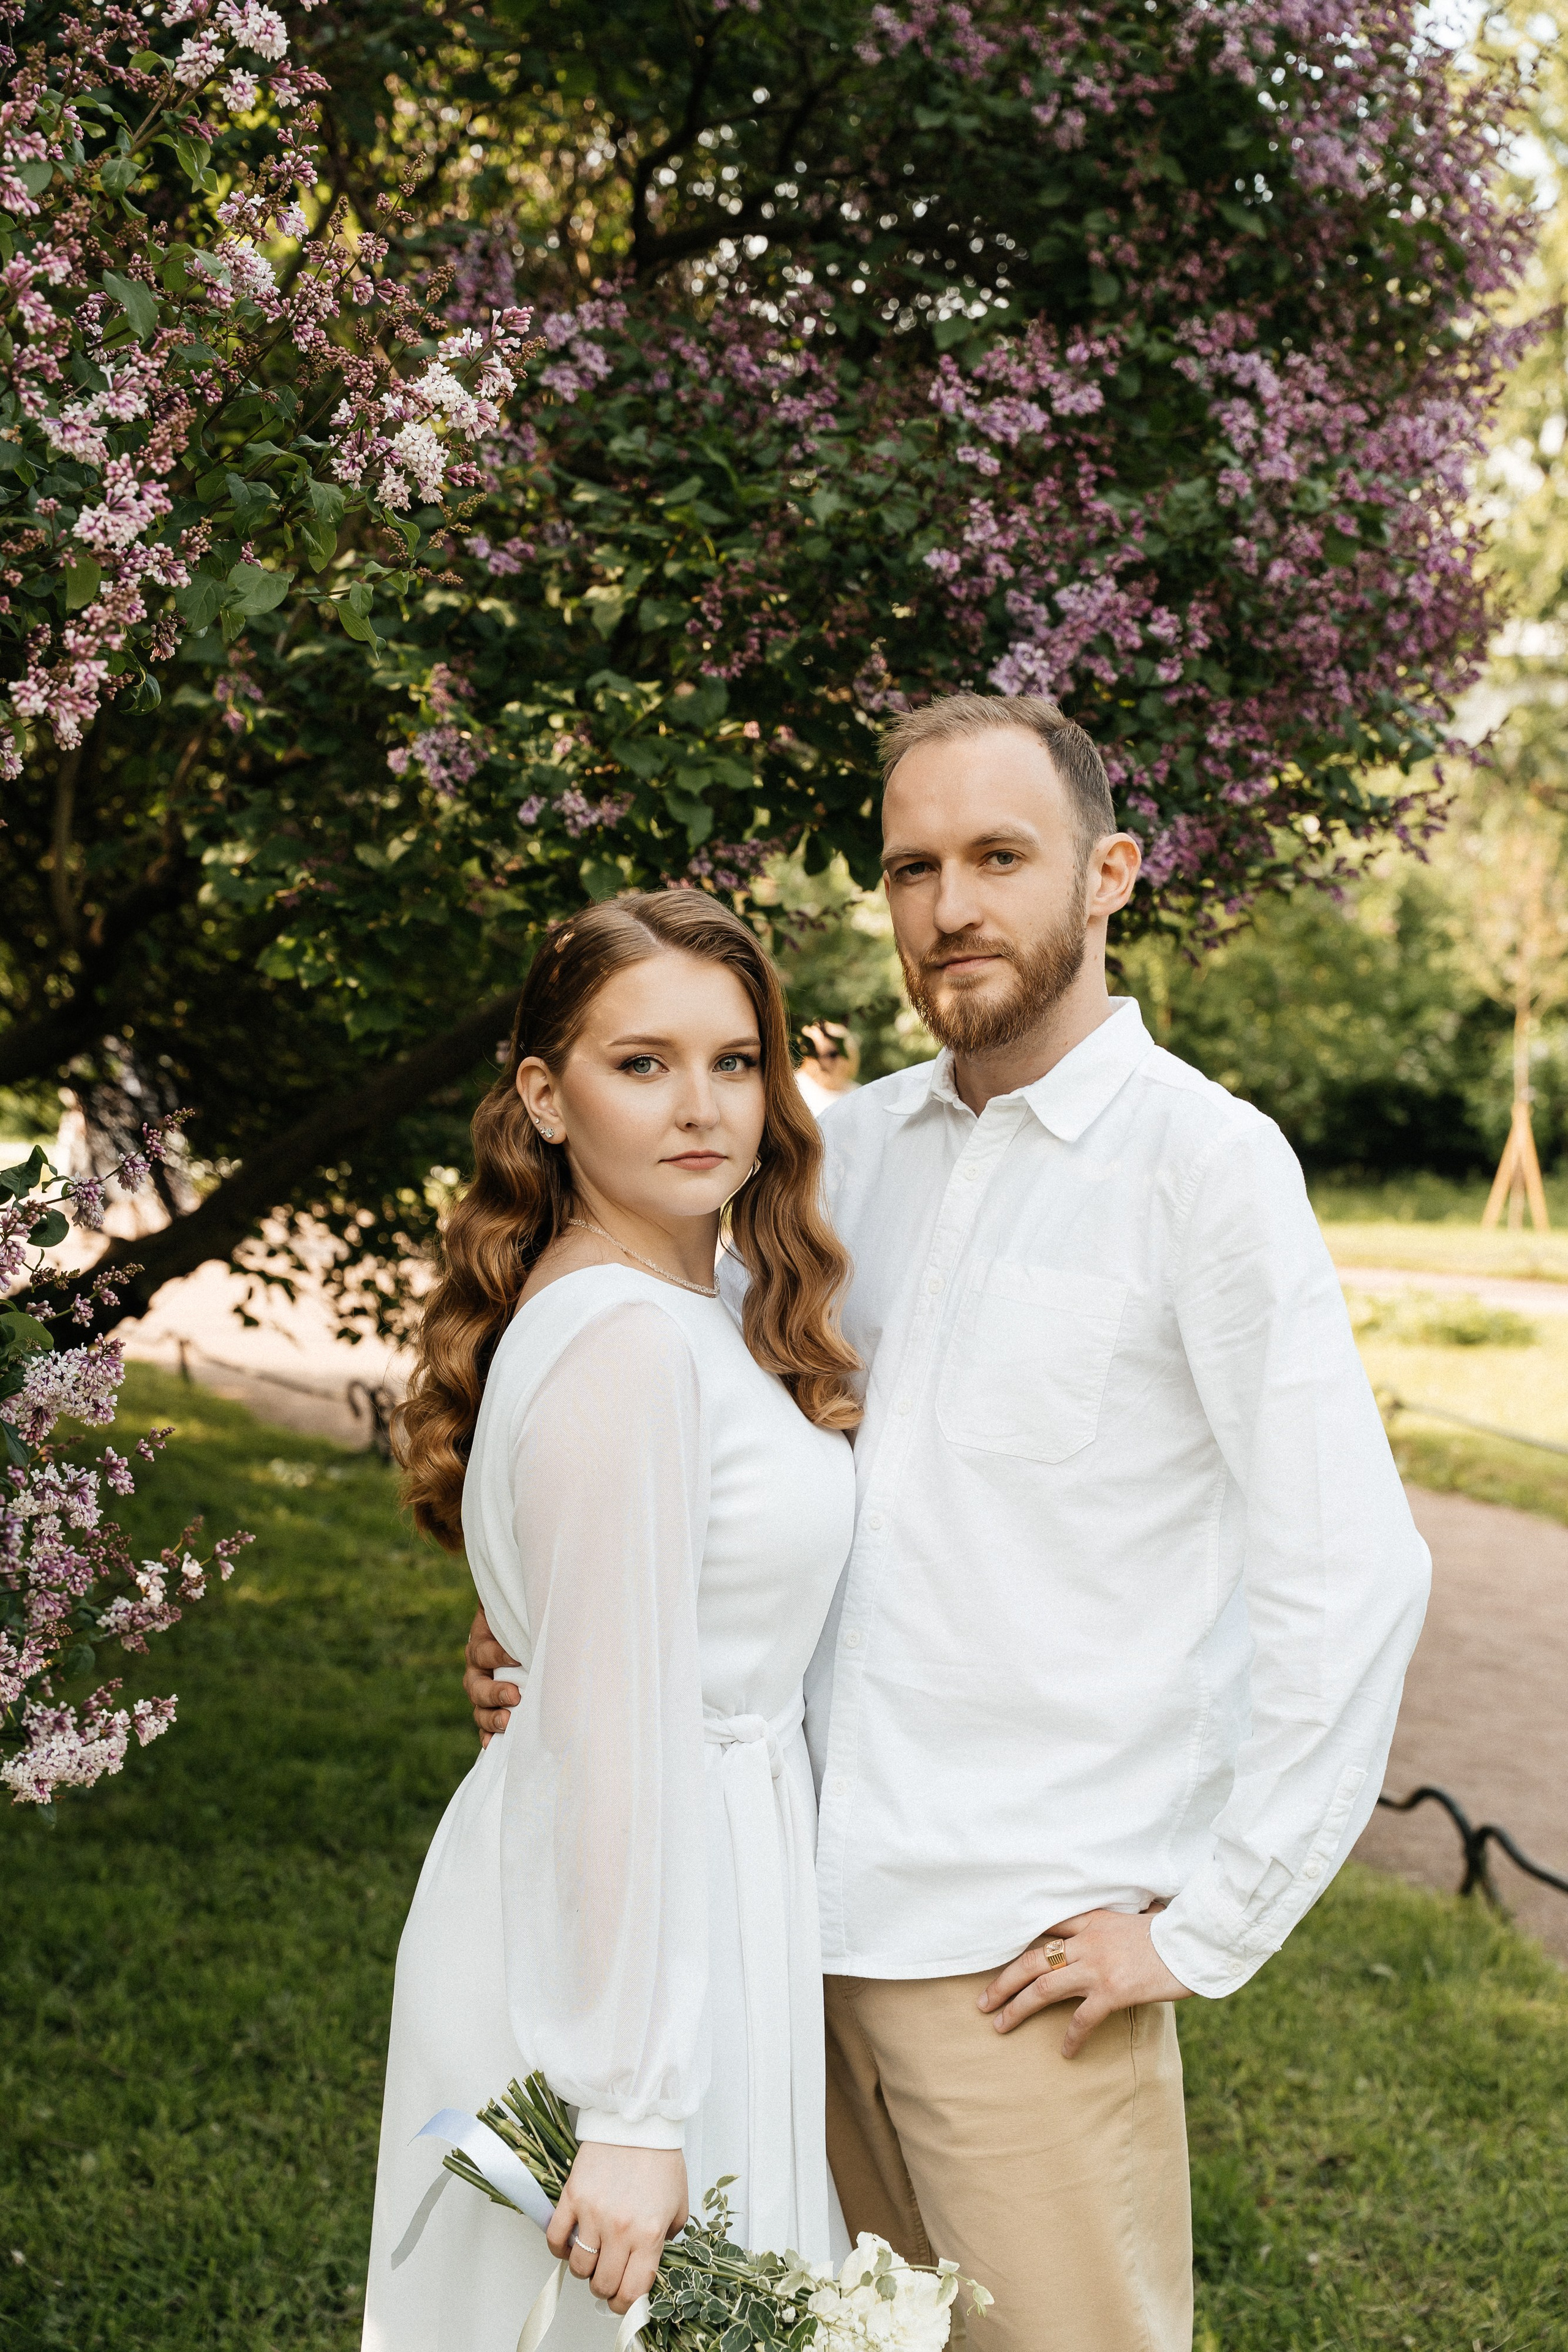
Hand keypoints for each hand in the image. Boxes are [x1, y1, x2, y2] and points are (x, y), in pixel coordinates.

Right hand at [464, 1604, 520, 1746]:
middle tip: (514, 1696)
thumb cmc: (525, 1616)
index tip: (517, 1657)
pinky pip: (484, 1724)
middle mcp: (478, 1667)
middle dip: (494, 1692)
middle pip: (477, 1684)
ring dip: (491, 1717)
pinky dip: (488, 1734)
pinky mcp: (491, 1706)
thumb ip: (524, 1604)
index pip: (483, 1650)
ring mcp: (482, 1688)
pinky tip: (493, 1744)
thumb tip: (545, 1589)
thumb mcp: (520, 1608)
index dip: (497, 1654)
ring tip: (507, 1722)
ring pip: (479, 1707)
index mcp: (482, 1640)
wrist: (520, 1628)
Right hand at [546, 2142, 688, 2315]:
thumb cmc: (660, 2159)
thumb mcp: (678, 2205)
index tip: (623, 2301)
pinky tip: (570, 2243)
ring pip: (579, 2266)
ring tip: (593, 2255)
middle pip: (603, 2284)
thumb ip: (666, 2239)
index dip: (625, 2305)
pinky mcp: (572, 2196)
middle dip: (606, 2287)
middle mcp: (620, 2229)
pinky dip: (559, 2248)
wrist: (640, 2121)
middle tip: (609, 2276)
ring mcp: (593, 2213)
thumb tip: (648, 2262)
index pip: (632, 2291)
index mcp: (649, 2234)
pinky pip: (556, 2238)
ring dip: (585, 2268)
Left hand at [978, 1908, 1191, 2059]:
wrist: (1195, 1942)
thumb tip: (1125, 1924)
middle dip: (1003, 1982)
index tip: (998, 1960)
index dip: (1018, 1944)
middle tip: (982, 2002)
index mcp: (1092, 1919)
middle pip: (1031, 1960)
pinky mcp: (1112, 1991)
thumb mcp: (1140, 1917)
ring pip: (1043, 1988)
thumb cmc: (1173, 1931)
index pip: (1046, 1928)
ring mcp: (1097, 1967)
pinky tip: (1064, 2052)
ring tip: (1000, 2026)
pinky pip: (1081, 2018)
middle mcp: (1087, 1941)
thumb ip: (1119, 1924)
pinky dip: (1070, 2037)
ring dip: (1017, 2008)